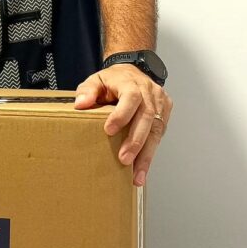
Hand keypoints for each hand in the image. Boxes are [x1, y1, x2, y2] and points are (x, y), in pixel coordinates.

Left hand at [74, 64, 172, 186]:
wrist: (133, 72)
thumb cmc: (114, 80)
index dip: (122, 114)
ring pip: (156, 130)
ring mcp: (160, 103)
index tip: (109, 130)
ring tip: (137, 175)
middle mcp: (149, 92)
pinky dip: (150, 153)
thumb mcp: (96, 80)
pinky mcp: (165, 113)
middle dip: (136, 141)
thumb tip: (80, 104)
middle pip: (147, 117)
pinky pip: (159, 135)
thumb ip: (87, 90)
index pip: (131, 97)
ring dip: (146, 155)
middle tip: (124, 159)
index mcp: (132, 83)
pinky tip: (142, 169)